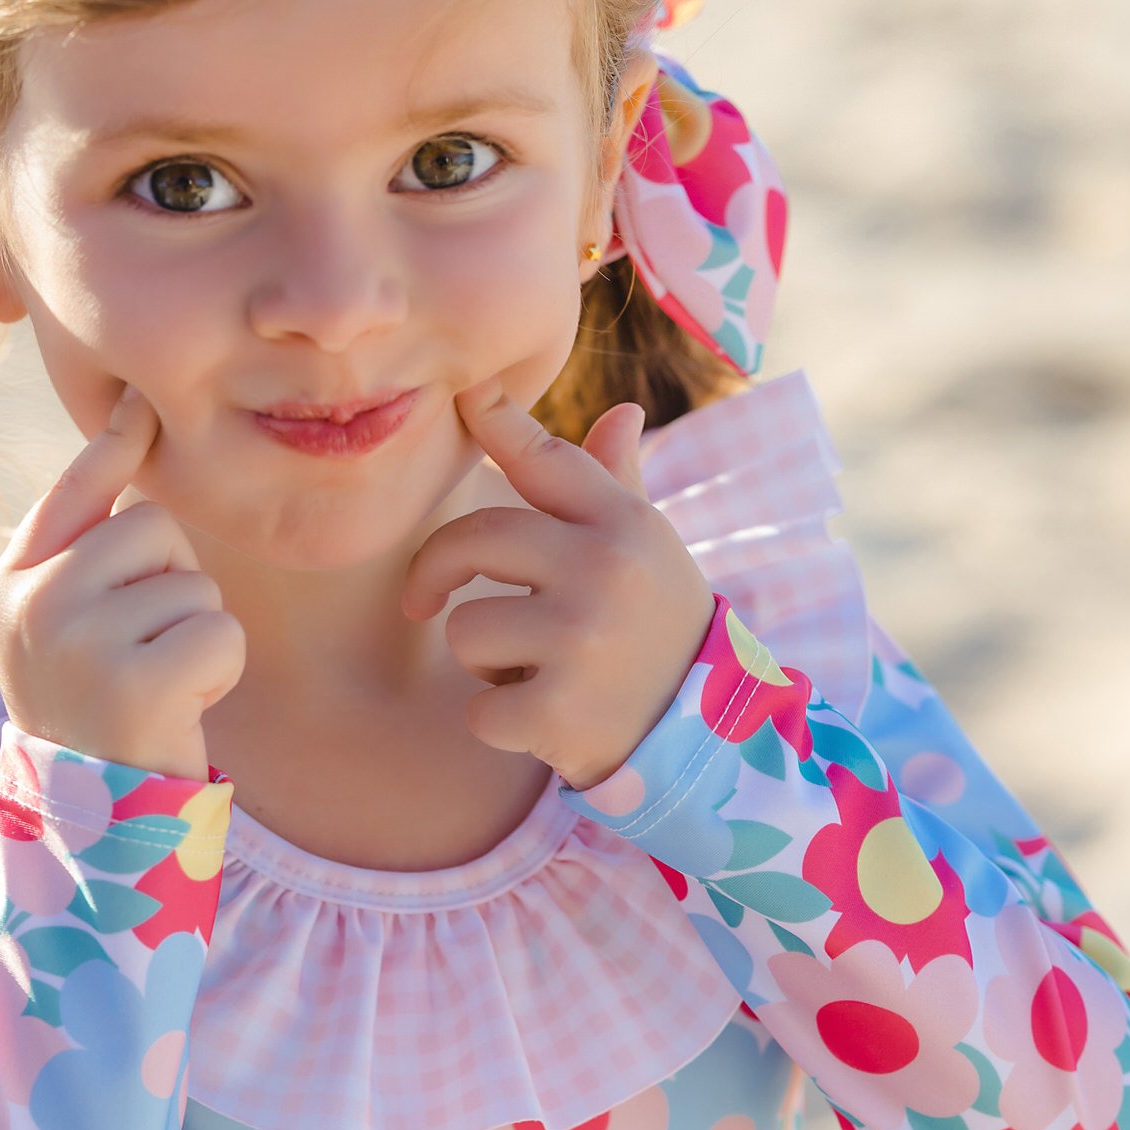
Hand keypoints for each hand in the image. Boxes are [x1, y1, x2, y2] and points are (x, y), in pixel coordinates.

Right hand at [0, 387, 244, 780]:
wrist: (95, 823)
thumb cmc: (97, 714)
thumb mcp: (66, 627)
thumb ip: (85, 547)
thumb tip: (131, 437)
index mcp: (9, 584)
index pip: (72, 493)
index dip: (113, 446)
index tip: (141, 404)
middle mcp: (32, 603)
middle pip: (153, 528)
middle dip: (177, 583)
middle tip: (150, 652)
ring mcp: (76, 640)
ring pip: (193, 581)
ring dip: (200, 632)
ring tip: (160, 684)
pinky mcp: (132, 681)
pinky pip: (219, 628)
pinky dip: (220, 668)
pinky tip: (182, 706)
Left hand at [401, 380, 716, 789]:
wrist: (703, 735)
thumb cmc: (656, 630)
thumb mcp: (648, 553)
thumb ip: (617, 486)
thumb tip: (623, 413)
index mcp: (621, 525)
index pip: (548, 462)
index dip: (499, 420)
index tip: (465, 394)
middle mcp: (603, 570)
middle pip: (473, 540)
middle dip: (435, 572)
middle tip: (425, 600)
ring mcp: (580, 640)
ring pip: (466, 629)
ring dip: (483, 659)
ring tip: (532, 669)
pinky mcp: (557, 711)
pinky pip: (478, 708)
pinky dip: (497, 721)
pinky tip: (542, 719)